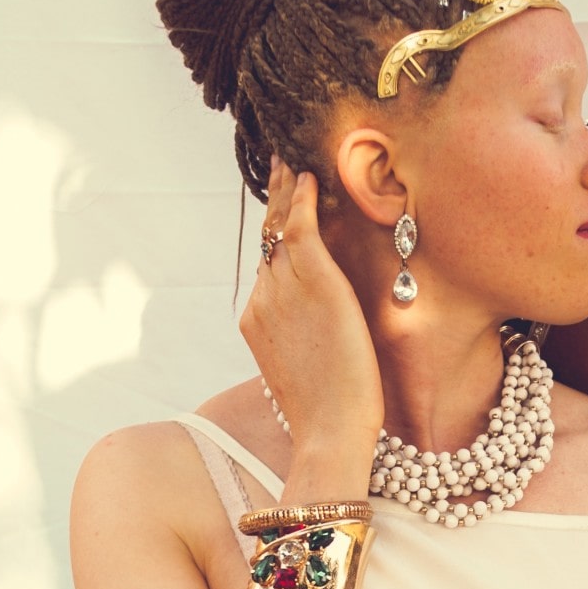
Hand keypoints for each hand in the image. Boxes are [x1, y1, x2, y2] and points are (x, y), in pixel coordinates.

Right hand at [241, 159, 383, 456]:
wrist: (329, 430)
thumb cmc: (327, 412)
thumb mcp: (306, 369)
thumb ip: (303, 342)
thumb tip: (315, 335)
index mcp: (258, 318)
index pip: (266, 263)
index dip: (272, 231)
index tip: (279, 205)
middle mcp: (263, 297)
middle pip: (266, 237)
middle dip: (273, 198)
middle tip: (280, 162)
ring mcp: (283, 289)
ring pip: (280, 226)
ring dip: (287, 189)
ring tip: (293, 158)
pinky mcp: (315, 283)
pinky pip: (300, 228)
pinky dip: (302, 200)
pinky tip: (309, 177)